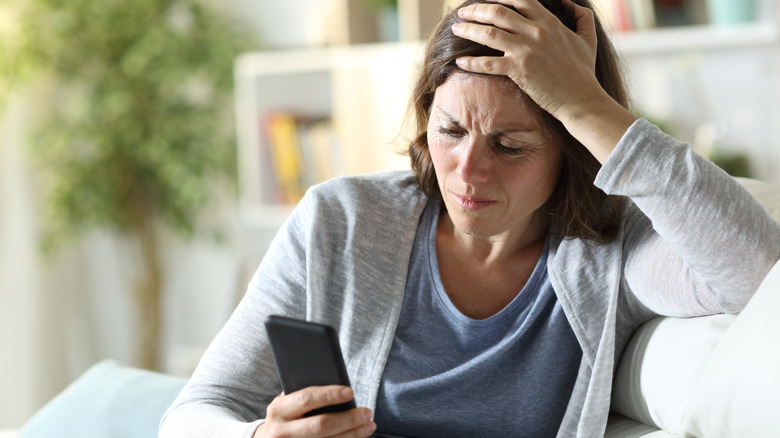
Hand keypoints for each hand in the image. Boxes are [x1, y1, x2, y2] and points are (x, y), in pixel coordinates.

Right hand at [254, 386, 375, 437]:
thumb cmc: (284, 417)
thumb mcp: (286, 404)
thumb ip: (305, 396)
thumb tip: (338, 388)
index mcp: (278, 411)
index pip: (307, 399)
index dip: (329, 395)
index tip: (350, 392)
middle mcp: (281, 432)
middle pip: (321, 425)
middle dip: (348, 419)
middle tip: (368, 412)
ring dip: (353, 434)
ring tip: (369, 425)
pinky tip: (356, 436)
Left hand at [452, 0, 635, 162]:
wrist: (581, 100)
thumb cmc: (584, 73)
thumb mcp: (588, 38)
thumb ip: (581, 16)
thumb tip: (568, 2)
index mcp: (550, 22)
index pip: (520, 0)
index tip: (487, 0)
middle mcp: (536, 32)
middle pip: (498, 12)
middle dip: (477, 9)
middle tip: (463, 12)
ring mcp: (526, 51)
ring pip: (489, 34)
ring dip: (468, 29)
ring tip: (456, 29)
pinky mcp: (518, 71)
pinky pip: (488, 63)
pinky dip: (471, 62)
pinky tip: (459, 61)